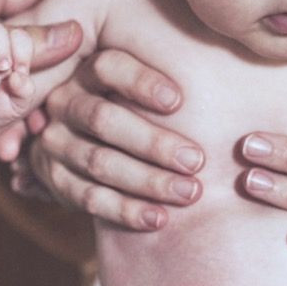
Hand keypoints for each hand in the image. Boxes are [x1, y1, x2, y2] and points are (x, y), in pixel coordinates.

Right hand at [19, 48, 204, 230]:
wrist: (90, 144)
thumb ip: (172, 77)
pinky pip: (89, 198)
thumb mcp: (142, 87)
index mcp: (87, 71)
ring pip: (98, 162)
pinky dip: (126, 210)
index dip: (141, 83)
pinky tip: (159, 218)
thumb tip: (231, 71)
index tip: (178, 102)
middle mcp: (65, 103)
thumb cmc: (136, 109)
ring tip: (189, 192)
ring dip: (147, 180)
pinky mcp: (54, 179)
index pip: (107, 67)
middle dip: (153, 142)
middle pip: (104, 119)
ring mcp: (55, 143)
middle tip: (196, 161)